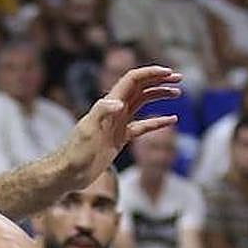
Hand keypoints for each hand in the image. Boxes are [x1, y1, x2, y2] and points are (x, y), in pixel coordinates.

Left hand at [60, 66, 182, 188]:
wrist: (68, 173)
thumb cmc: (75, 153)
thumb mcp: (87, 131)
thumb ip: (101, 113)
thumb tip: (119, 104)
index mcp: (108, 104)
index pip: (132, 80)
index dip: (150, 73)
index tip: (169, 73)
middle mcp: (114, 110)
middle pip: (139, 87)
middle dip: (158, 80)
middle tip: (179, 78)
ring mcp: (117, 124)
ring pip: (142, 103)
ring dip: (159, 95)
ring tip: (177, 93)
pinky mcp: (119, 139)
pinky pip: (142, 126)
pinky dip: (157, 122)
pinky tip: (172, 120)